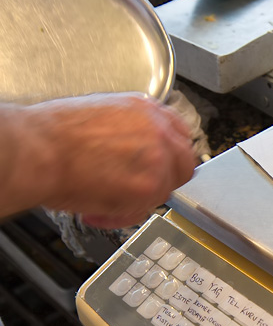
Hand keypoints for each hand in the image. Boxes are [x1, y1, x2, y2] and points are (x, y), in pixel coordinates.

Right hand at [22, 93, 196, 227]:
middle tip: (138, 191)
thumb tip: (133, 148)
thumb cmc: (52, 134)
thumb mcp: (101, 114)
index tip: (160, 166)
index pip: (178, 133)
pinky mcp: (150, 186)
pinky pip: (145, 208)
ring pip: (165, 188)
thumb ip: (129, 130)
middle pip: (184, 162)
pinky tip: (96, 211)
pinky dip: (121, 215)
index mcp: (147, 110)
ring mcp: (158, 158)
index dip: (169, 154)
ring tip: (104, 201)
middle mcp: (159, 131)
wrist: (36, 150)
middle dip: (164, 179)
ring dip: (137, 199)